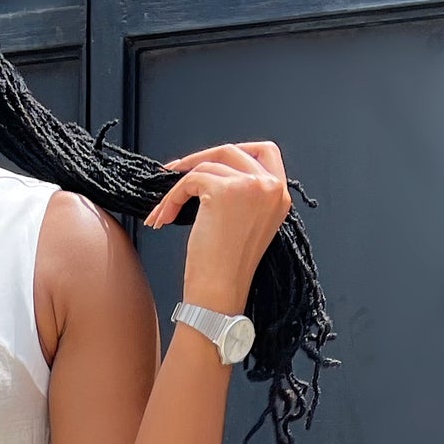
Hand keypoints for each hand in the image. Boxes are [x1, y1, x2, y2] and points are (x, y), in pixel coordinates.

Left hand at [142, 139, 291, 313]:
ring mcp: (249, 186)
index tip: (211, 161)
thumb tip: (212, 169)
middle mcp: (270, 187)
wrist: (219, 293)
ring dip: (178, 187)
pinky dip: (172, 198)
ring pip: (205, 166)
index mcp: (280, 195)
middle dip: (199, 159)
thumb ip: (246, 194)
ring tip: (164, 212)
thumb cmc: (226, 267)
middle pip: (231, 150)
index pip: (266, 151)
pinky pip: (189, 180)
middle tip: (175, 173)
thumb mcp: (249, 223)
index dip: (236, 150)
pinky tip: (163, 218)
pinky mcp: (223, 191)